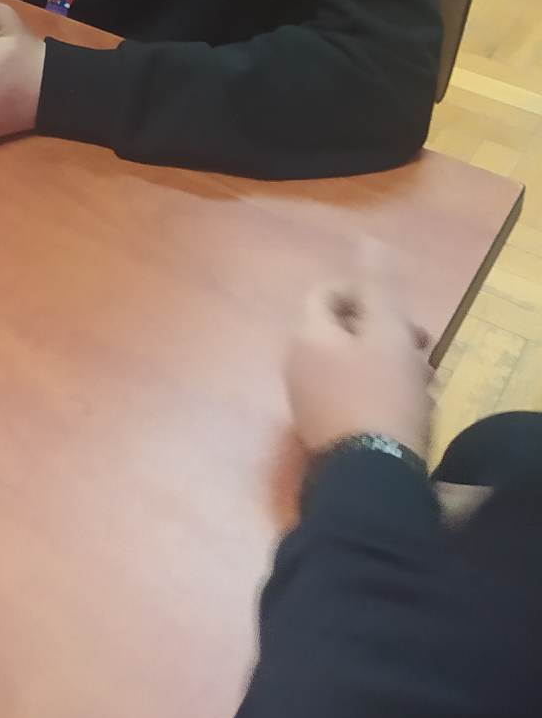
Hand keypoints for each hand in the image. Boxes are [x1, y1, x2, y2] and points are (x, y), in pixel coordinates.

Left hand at [284, 248, 431, 458]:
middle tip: (422, 353)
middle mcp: (294, 362)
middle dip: (384, 334)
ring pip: (347, 365)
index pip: (327, 293)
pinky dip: (376, 393)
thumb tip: (367, 240)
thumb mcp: (388, 333)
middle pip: (340, 330)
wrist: (371, 476)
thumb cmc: (381, 395)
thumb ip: (378, 286)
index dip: (367, 295)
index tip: (404, 318)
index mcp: (306, 333)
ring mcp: (303, 400)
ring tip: (422, 385)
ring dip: (385, 365)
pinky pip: (347, 396)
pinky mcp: (320, 432)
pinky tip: (406, 412)